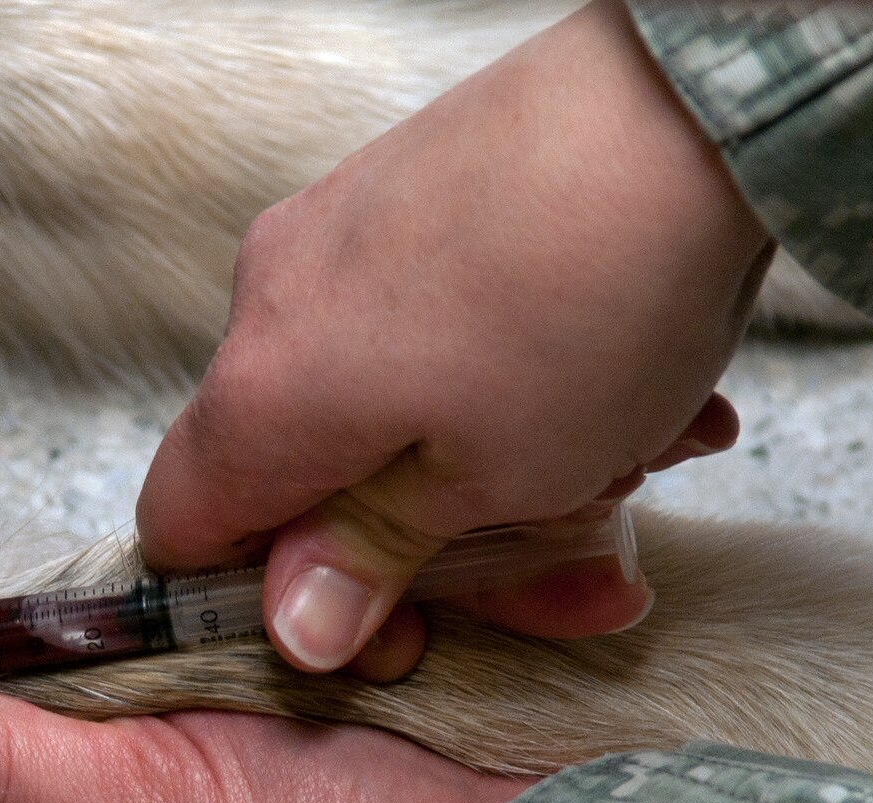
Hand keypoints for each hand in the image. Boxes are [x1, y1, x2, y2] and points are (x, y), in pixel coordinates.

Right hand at [136, 0, 771, 675]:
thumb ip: (375, 557)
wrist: (685, 104)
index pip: (187, 528)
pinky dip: (527, 379)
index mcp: (265, 394)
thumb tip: (297, 628)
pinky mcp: (412, 190)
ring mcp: (343, 232)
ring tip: (641, 455)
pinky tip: (644, 392)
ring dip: (518, 459)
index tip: (385, 630)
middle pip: (316, 472)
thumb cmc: (586, 305)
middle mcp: (276, 301)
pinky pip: (442, 327)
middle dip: (451, 538)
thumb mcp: (489, 483)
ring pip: (400, 401)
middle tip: (574, 563)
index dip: (270, 604)